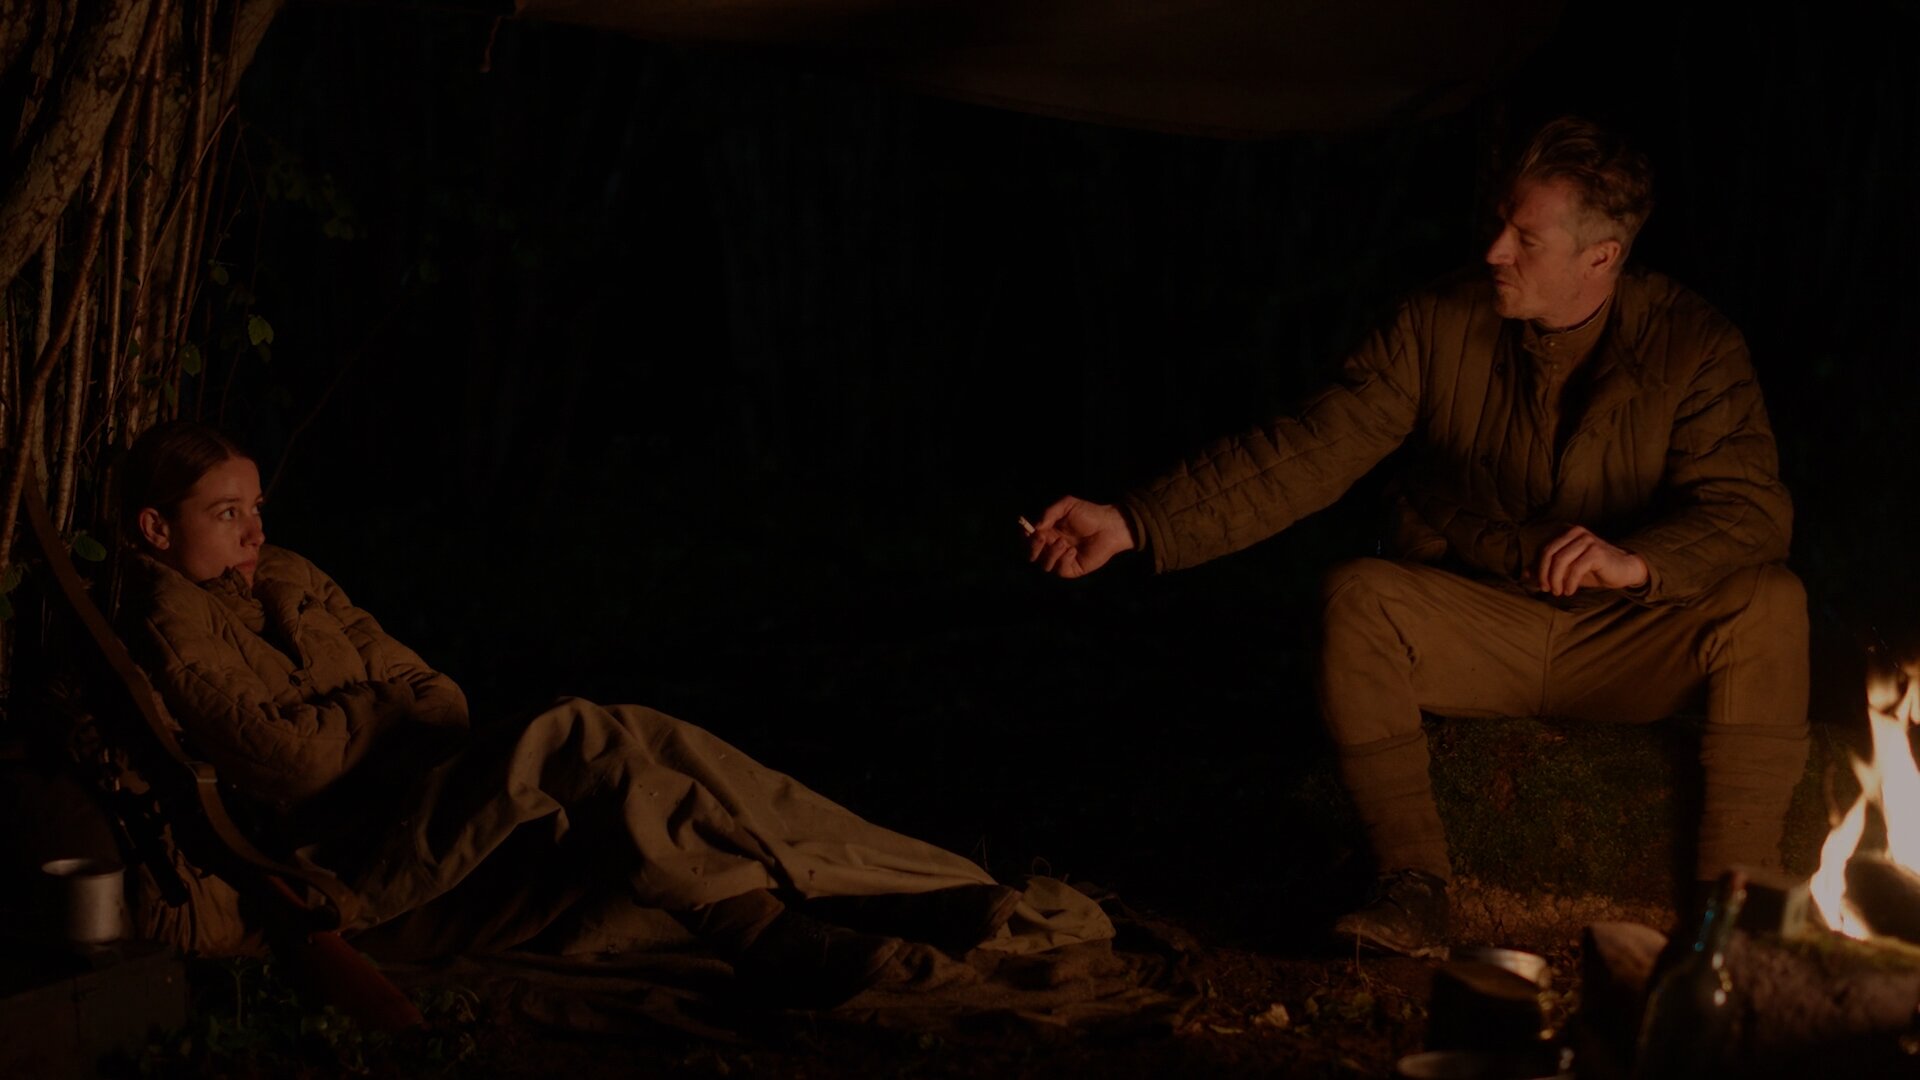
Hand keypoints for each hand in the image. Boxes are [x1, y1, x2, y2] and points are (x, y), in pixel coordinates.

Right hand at [1026, 496, 1134, 578]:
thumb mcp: (1067, 505)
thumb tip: (1035, 527)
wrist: (1109, 526)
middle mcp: (1052, 547)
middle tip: (1041, 538)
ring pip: (1044, 565)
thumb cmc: (1089, 514)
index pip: (1028, 539)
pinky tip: (1073, 551)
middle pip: (1031, 555)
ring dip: (1050, 554)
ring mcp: (1062, 559)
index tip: (1026, 530)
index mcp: (1048, 533)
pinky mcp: (1072, 568)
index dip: (1024, 536)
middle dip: (1032, 548)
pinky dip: (1063, 560)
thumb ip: (1049, 513)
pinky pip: (1060, 571)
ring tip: (1063, 542)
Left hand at [1529, 525, 1647, 595]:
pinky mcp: (1596, 551)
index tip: (1542, 586)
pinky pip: (1575, 568)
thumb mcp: (1567, 570)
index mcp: (1566, 532)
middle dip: (1544, 574)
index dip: (1539, 569)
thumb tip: (1524, 574)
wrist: (1623, 570)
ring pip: (1560, 560)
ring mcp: (1587, 540)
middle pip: (1548, 553)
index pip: (1544, 550)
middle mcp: (1575, 532)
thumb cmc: (1593, 569)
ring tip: (1559, 592)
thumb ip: (1547, 569)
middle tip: (1548, 590)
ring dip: (1556, 580)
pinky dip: (1569, 582)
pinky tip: (1570, 591)